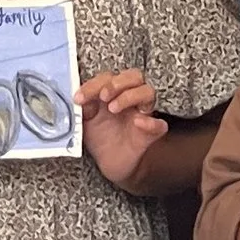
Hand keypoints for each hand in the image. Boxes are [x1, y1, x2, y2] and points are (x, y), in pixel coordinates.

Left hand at [79, 67, 169, 191]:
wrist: (110, 163)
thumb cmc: (99, 136)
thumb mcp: (86, 120)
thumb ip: (84, 107)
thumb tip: (80, 100)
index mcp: (114, 92)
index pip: (109, 77)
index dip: (93, 84)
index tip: (79, 98)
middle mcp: (131, 99)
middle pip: (134, 76)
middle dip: (117, 83)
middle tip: (103, 96)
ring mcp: (142, 114)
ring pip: (148, 92)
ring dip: (131, 96)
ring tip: (113, 108)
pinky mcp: (150, 134)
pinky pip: (160, 125)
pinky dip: (151, 122)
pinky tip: (138, 122)